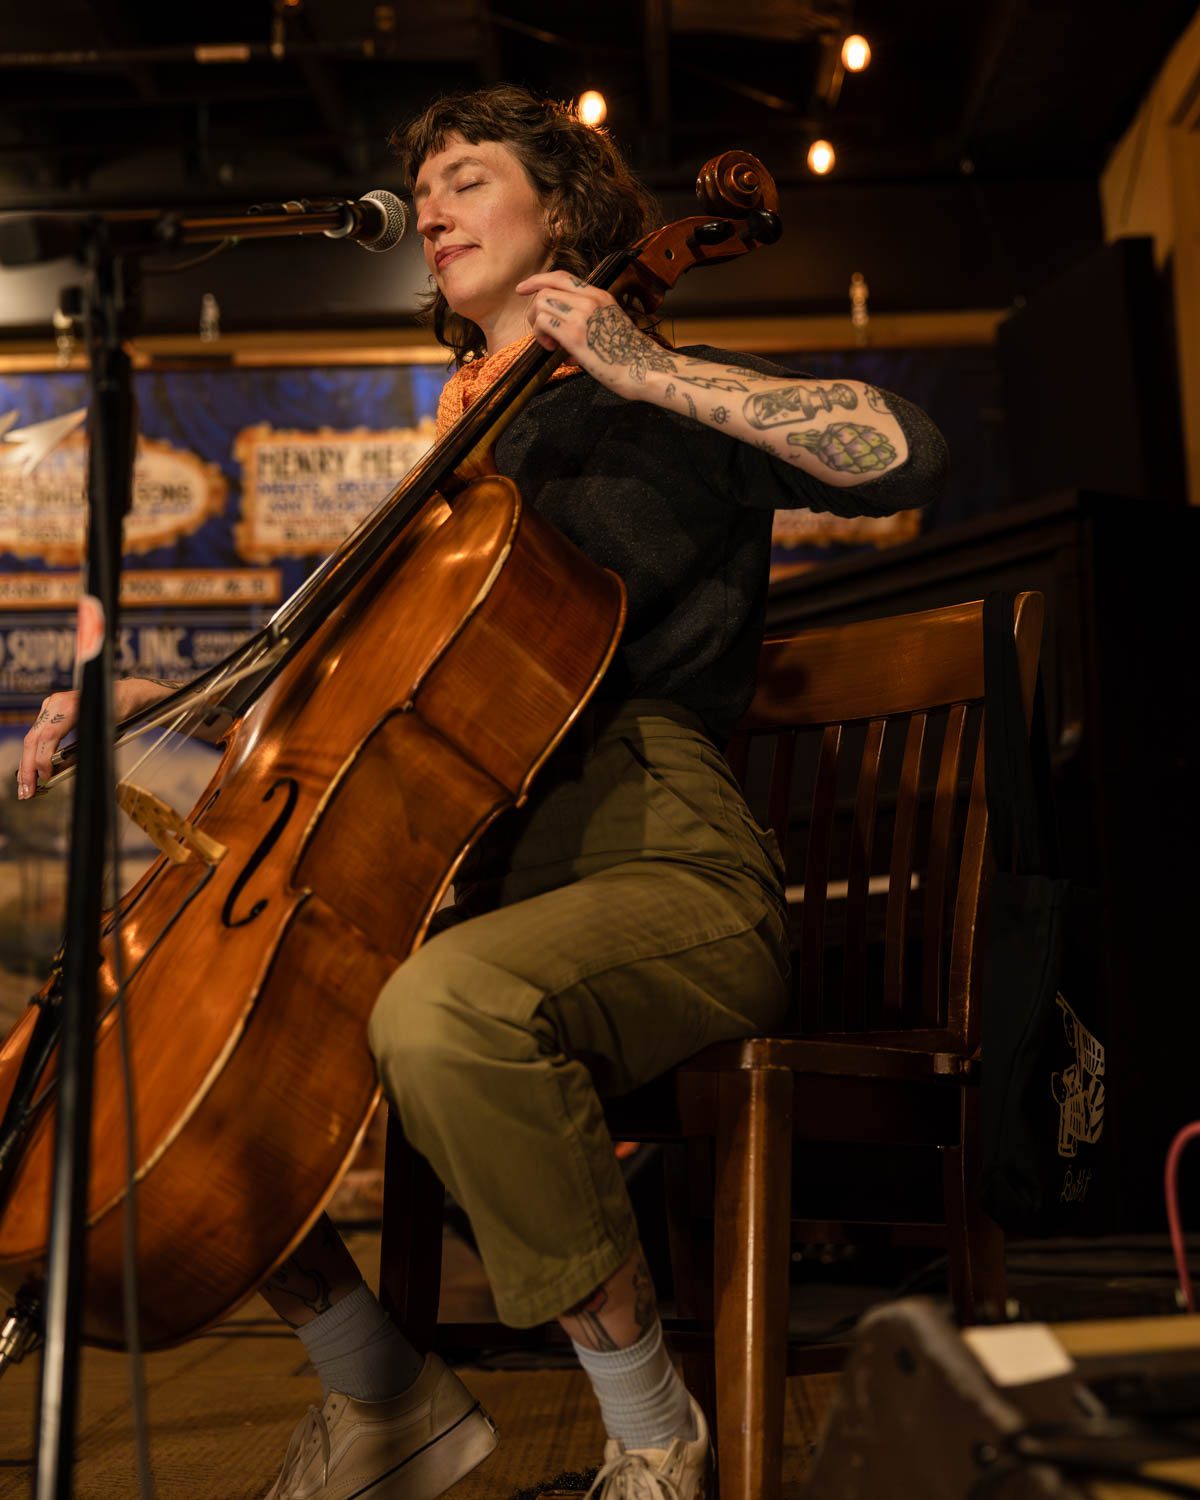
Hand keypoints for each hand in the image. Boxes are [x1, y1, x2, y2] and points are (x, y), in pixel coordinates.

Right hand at [16, 678, 174, 800]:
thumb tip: (59, 772)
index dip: (43, 760)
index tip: (45, 778)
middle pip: (34, 738)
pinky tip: (30, 772)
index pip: (48, 736)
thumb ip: (81, 754)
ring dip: (27, 764)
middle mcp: (57, 703)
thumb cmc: (119, 714)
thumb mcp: (105, 737)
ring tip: (25, 787)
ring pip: (32, 738)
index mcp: (72, 707)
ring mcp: (51, 705)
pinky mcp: (49, 709)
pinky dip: (33, 754)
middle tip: (26, 791)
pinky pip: (37, 734)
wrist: (124, 694)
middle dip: (28, 767)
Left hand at [517, 271, 675, 397]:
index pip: (561, 276)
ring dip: (537, 325)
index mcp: (600, 295)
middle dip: (534, 311)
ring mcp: (582, 315)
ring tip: (550, 344)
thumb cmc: (629, 355)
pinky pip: (543, 322)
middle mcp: (590, 300)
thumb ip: (587, 321)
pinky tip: (553, 349)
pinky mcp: (575, 334)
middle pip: (545, 289)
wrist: (646, 368)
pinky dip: (540, 336)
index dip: (537, 280)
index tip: (522, 289)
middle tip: (542, 334)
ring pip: (541, 304)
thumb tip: (561, 337)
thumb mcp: (610, 326)